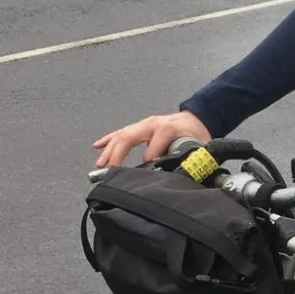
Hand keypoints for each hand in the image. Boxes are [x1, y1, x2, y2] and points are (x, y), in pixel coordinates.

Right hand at [93, 110, 208, 167]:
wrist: (196, 119)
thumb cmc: (195, 133)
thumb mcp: (196, 147)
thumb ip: (185, 159)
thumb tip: (174, 173)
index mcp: (166, 129)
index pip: (152, 148)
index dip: (148, 161)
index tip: (144, 174)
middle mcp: (152, 124)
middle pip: (129, 137)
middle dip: (117, 154)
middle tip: (110, 169)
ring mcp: (144, 124)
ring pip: (121, 135)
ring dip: (109, 149)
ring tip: (100, 163)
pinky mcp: (139, 127)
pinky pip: (120, 132)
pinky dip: (108, 139)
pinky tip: (97, 146)